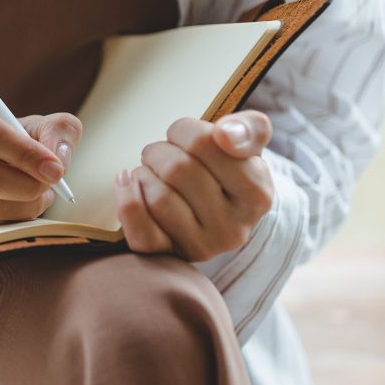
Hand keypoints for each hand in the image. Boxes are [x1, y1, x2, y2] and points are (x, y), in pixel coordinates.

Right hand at [0, 100, 81, 230]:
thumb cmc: (12, 141)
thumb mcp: (37, 126)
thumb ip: (58, 130)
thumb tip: (58, 157)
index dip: (24, 153)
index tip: (56, 169)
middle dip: (26, 185)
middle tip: (51, 186)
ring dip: (25, 205)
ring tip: (37, 193)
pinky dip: (13, 220)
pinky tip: (17, 205)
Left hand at [114, 111, 273, 260]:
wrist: (219, 212)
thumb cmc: (228, 169)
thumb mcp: (248, 144)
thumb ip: (248, 128)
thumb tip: (224, 134)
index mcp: (257, 194)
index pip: (204, 143)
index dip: (184, 129)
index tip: (184, 134)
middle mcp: (234, 228)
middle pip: (177, 169)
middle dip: (160, 150)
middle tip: (162, 152)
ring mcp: (202, 247)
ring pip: (157, 197)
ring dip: (144, 173)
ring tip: (152, 170)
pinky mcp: (172, 256)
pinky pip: (140, 232)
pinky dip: (127, 201)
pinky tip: (128, 182)